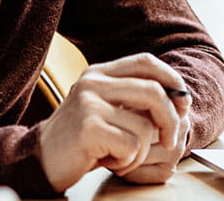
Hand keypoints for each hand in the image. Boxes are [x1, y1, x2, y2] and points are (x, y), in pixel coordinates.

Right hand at [37, 53, 188, 190]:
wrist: (40, 159)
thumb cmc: (80, 138)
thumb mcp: (103, 108)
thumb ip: (132, 98)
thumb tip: (180, 99)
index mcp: (99, 73)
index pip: (146, 62)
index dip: (172, 80)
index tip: (183, 104)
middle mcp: (93, 83)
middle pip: (154, 92)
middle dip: (171, 121)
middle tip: (172, 141)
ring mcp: (89, 104)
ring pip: (145, 126)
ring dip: (141, 150)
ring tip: (121, 155)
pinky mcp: (88, 129)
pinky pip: (131, 147)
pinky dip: (128, 162)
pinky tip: (109, 161)